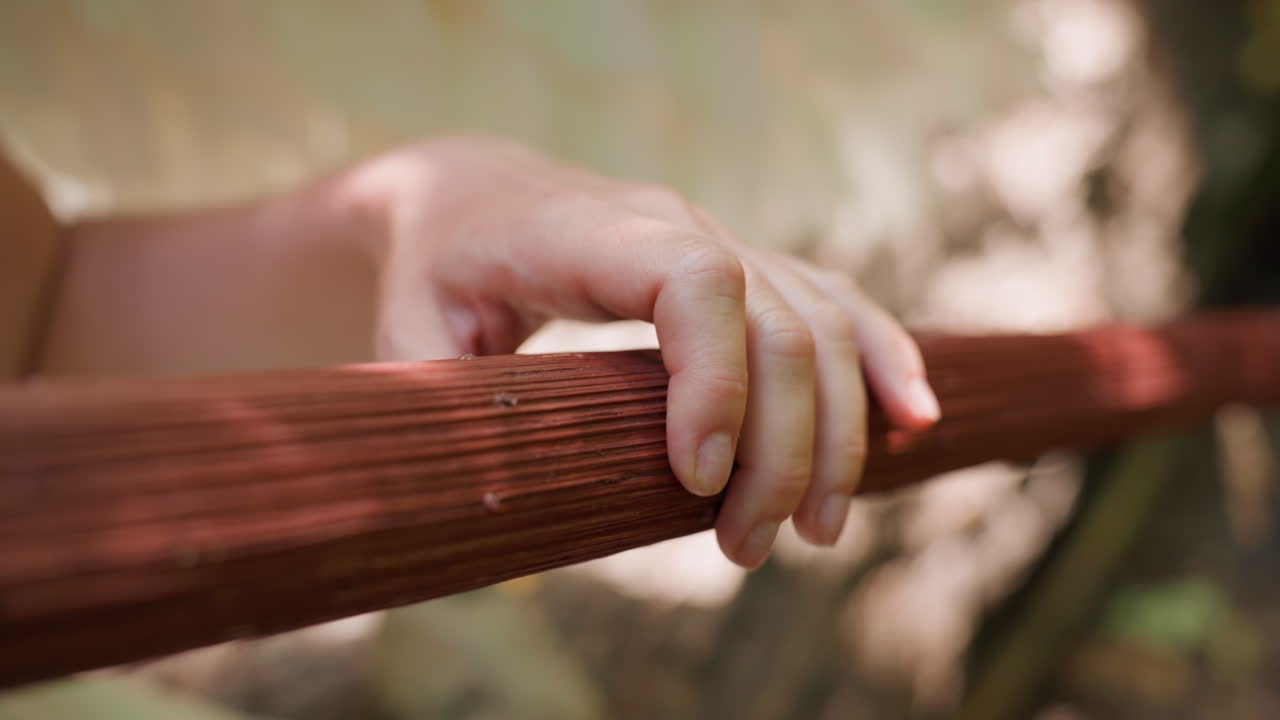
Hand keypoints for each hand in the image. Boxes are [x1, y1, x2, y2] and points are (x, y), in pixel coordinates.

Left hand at [347, 136, 940, 567]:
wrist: (478, 194)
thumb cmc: (438, 269)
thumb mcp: (410, 333)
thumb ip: (438, 412)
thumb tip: (480, 534)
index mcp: (591, 232)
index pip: (696, 282)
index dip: (717, 381)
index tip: (697, 479)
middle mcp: (678, 225)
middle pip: (778, 325)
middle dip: (780, 450)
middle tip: (744, 549)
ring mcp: (725, 241)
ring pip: (822, 326)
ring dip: (836, 434)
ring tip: (816, 532)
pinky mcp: (751, 268)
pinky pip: (837, 305)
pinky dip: (882, 361)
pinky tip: (914, 420)